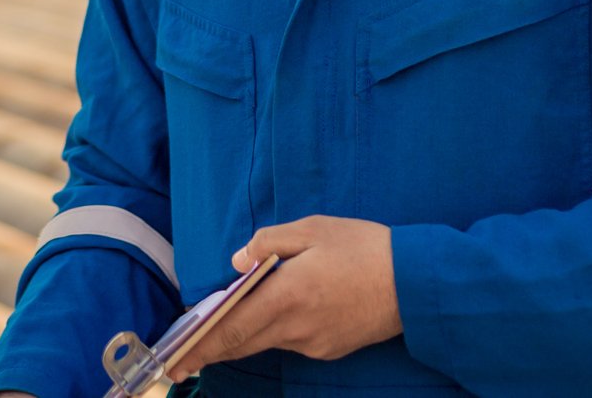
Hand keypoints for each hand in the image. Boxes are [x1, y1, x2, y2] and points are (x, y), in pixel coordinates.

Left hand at [165, 215, 402, 380]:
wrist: (415, 283)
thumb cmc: (363, 247)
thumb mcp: (313, 229)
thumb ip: (269, 243)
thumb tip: (236, 261)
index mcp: (286, 295)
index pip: (232, 327)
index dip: (201, 345)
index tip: (176, 360)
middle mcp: (294, 327)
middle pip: (242, 344)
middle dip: (209, 352)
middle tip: (182, 363)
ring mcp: (312, 344)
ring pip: (267, 342)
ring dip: (245, 335)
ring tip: (227, 324)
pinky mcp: (329, 349)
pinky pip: (292, 341)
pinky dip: (278, 330)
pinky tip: (284, 311)